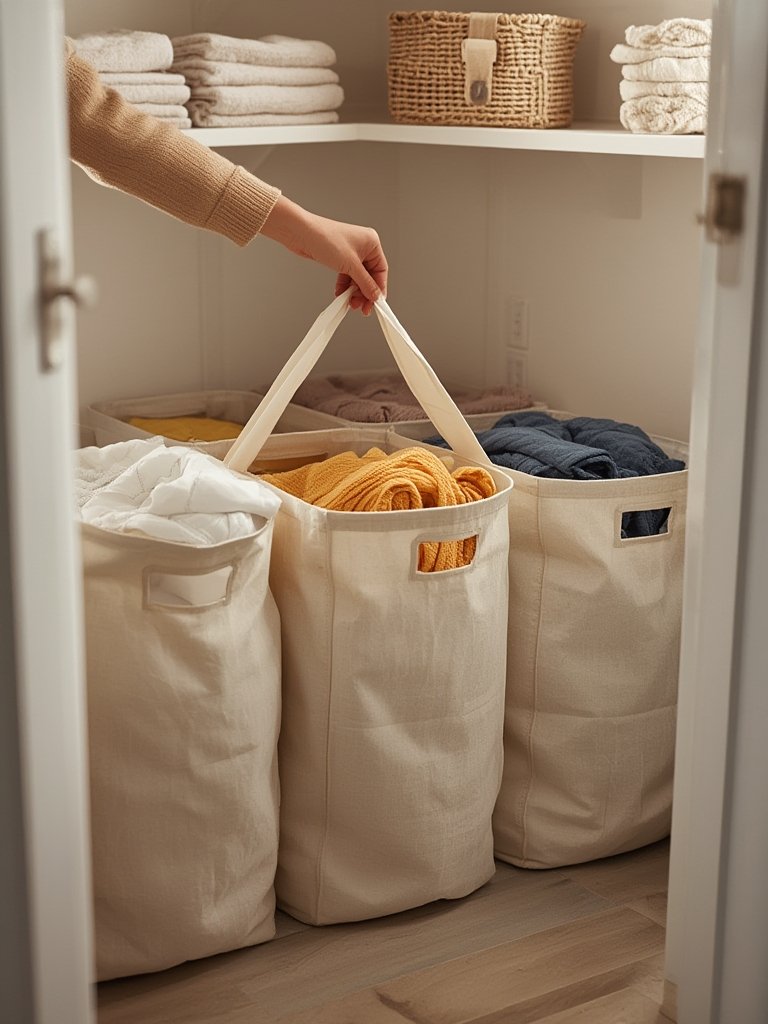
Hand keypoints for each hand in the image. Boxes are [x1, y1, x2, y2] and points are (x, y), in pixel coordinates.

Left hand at [261, 196, 387, 314]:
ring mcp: (350, 252)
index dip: (379, 288)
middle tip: (361, 306)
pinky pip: (347, 275)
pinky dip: (344, 285)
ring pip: (357, 277)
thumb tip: (375, 295)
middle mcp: (363, 246)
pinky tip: (340, 294)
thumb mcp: (350, 265)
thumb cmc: (325, 238)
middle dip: (365, 292)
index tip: (376, 303)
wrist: (301, 233)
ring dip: (354, 291)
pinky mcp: (339, 257)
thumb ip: (365, 283)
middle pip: (369, 276)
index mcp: (371, 242)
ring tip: (350, 302)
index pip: (381, 270)